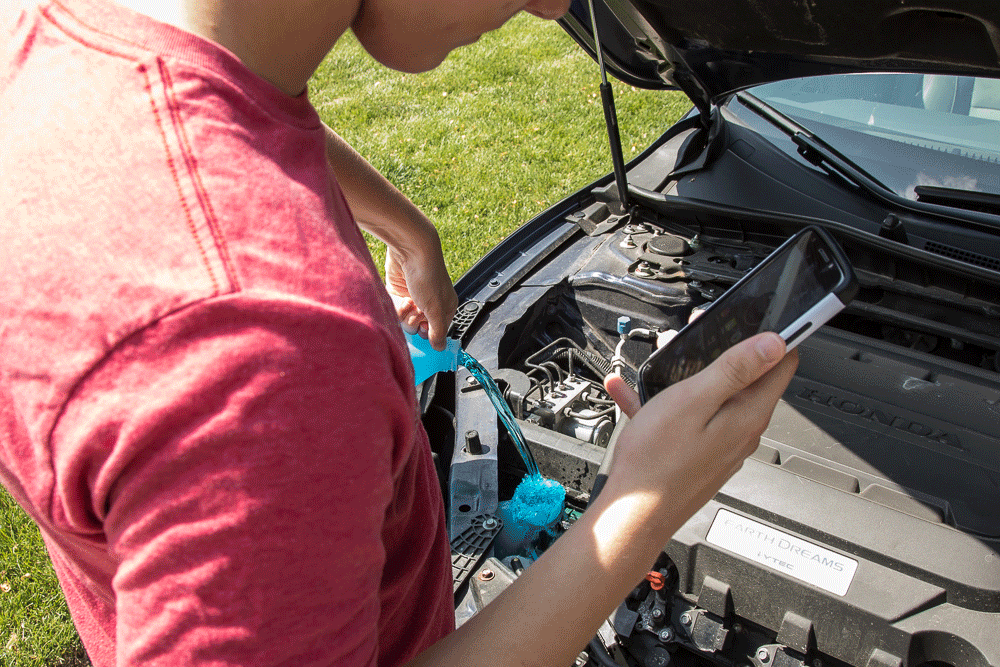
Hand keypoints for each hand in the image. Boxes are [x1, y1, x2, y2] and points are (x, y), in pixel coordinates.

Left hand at [385, 243, 457, 350]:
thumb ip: (437, 331)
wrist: (411, 250)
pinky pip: (395, 310)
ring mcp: (413, 299)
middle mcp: (429, 304)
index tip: (425, 326)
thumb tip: (440, 348)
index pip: (436, 332)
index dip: (429, 332)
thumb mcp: (435, 308)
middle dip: (414, 322)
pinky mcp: (398, 293)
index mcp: (445, 307)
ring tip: (408, 301)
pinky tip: (400, 297)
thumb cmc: (428, 276)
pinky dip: (396, 306)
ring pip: (404, 320)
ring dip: (404, 314)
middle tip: (416, 311)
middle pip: (418, 328)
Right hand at [603, 332, 797, 512]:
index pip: (782, 364)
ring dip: (693, 373)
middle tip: (697, 333)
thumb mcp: (694, 400)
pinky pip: (687, 419)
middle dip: (724, 349)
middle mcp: (741, 431)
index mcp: (747, 414)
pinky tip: (634, 394)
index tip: (756, 319)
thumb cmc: (657, 462)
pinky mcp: (699, 455)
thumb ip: (735, 369)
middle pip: (746, 378)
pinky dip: (665, 402)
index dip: (773, 335)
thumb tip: (775, 344)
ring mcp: (720, 445)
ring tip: (663, 358)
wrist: (632, 515)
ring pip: (714, 396)